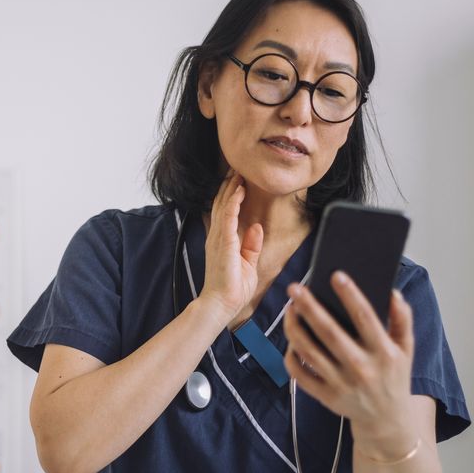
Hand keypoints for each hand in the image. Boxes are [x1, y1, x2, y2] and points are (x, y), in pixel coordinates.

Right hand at [199, 171, 262, 320]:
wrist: (222, 304)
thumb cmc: (232, 289)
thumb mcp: (247, 263)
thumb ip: (251, 245)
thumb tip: (256, 226)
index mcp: (222, 241)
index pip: (224, 212)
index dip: (231, 194)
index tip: (239, 179)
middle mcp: (217, 237)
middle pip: (221, 204)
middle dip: (229, 185)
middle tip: (237, 168)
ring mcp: (218, 239)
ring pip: (223, 205)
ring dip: (231, 188)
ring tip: (238, 172)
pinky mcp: (224, 243)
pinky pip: (228, 217)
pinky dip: (233, 202)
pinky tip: (239, 190)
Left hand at [282, 272, 416, 447]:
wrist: (387, 420)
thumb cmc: (394, 377)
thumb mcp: (406, 349)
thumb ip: (402, 319)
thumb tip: (392, 293)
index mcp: (384, 353)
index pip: (365, 318)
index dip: (350, 295)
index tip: (336, 275)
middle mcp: (362, 368)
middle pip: (329, 332)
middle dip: (310, 307)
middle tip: (295, 287)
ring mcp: (341, 384)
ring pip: (309, 351)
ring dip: (294, 328)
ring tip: (290, 309)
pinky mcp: (326, 397)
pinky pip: (300, 373)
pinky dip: (291, 355)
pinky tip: (291, 339)